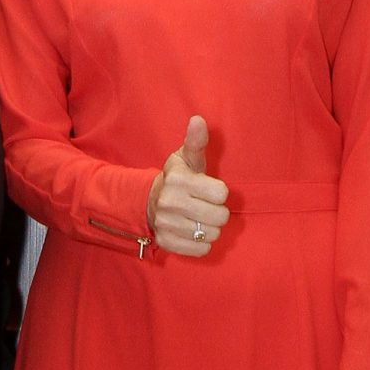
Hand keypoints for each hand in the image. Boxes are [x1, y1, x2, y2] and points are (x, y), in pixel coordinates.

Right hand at [146, 114, 229, 257]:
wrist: (148, 202)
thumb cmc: (178, 178)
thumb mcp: (186, 158)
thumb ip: (196, 141)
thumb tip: (199, 120)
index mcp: (178, 180)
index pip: (221, 194)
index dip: (219, 192)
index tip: (208, 190)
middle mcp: (170, 202)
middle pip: (220, 217)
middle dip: (218, 213)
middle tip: (206, 207)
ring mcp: (167, 224)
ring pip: (212, 234)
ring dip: (209, 228)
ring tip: (198, 219)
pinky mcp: (166, 242)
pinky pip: (201, 250)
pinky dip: (201, 243)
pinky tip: (192, 232)